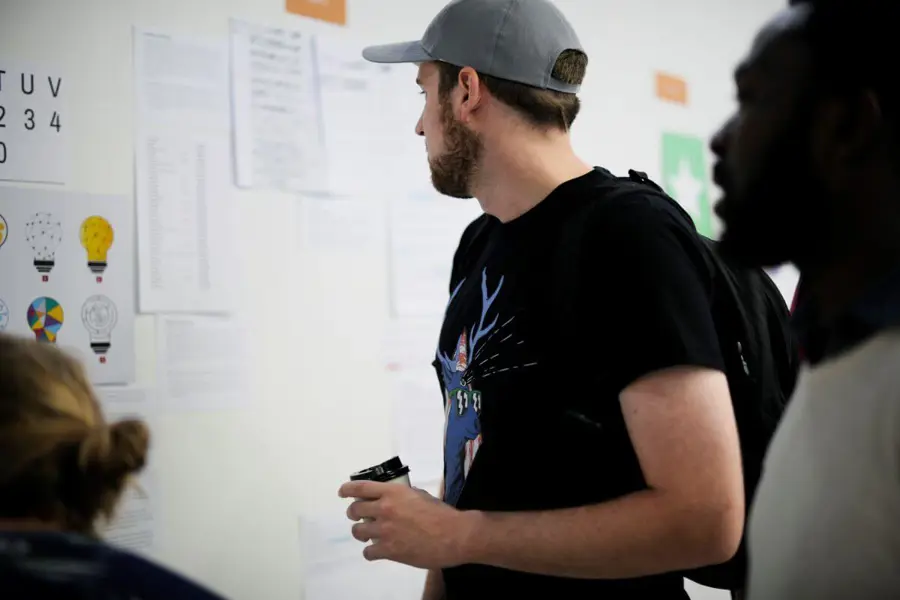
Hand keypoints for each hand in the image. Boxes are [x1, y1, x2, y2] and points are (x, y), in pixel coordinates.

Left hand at [338, 480, 477, 568]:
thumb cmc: (440, 513)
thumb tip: (393, 500)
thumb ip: (402, 496)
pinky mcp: (388, 550)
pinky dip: (370, 551)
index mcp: (392, 492)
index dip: (347, 490)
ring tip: (367, 534)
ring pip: (358, 531)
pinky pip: (368, 552)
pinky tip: (377, 551)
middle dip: (353, 513)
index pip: (360, 488)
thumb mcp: (419, 495)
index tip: (342, 492)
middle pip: (355, 510)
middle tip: (358, 517)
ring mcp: (384, 530)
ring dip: (361, 532)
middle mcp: (384, 509)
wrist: (453, 535)